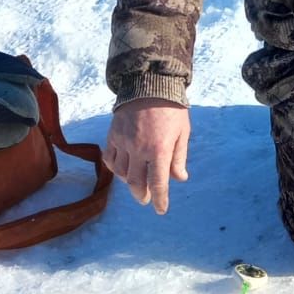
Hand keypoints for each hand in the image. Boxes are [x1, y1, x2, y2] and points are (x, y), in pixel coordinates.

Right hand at [104, 98, 189, 214]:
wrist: (150, 83)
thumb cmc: (171, 108)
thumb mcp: (182, 132)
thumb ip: (179, 157)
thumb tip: (179, 178)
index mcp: (160, 150)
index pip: (158, 183)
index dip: (160, 200)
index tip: (160, 210)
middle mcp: (139, 150)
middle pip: (137, 183)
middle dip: (143, 195)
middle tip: (147, 199)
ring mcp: (124, 143)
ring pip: (122, 173)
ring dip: (130, 182)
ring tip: (137, 182)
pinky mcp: (113, 136)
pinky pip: (110, 159)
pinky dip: (115, 168)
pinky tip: (122, 169)